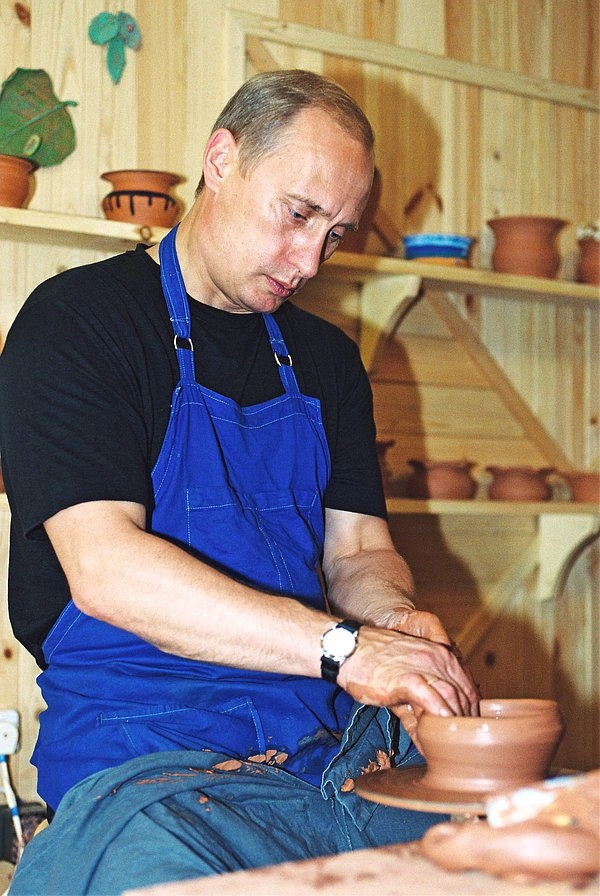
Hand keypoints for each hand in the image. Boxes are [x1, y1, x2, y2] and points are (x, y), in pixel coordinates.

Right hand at [336, 625, 479, 738]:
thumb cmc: (372, 665)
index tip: (467, 730)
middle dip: (466, 721)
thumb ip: (419, 709)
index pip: (468, 686)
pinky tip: (439, 735)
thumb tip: (428, 742)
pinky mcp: (408, 680)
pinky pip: (433, 702)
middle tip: (462, 742)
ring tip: (453, 744)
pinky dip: (440, 719)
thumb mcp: (404, 682)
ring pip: (453, 698)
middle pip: (465, 694)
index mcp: (441, 654)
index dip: (471, 710)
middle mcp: (437, 658)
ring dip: (455, 723)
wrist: (348, 650)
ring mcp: (424, 668)